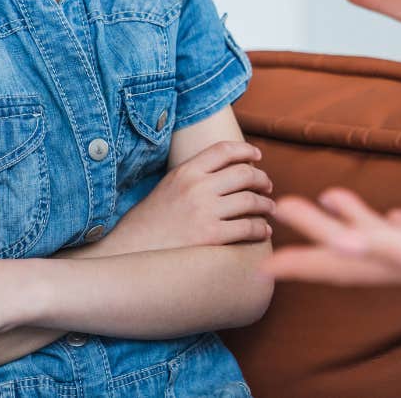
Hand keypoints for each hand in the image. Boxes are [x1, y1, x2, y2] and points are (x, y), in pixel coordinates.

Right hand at [112, 141, 273, 251]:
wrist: (131, 250)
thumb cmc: (152, 219)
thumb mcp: (170, 184)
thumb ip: (196, 173)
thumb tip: (229, 167)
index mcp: (187, 171)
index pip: (224, 150)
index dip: (246, 150)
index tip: (257, 156)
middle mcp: (197, 187)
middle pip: (244, 174)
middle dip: (262, 179)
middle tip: (268, 186)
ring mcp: (204, 212)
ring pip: (250, 201)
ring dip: (266, 204)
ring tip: (269, 208)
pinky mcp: (210, 237)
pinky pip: (247, 228)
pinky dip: (261, 228)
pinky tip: (263, 231)